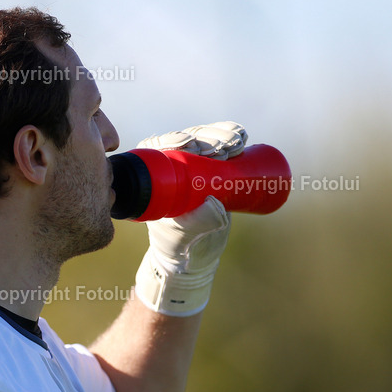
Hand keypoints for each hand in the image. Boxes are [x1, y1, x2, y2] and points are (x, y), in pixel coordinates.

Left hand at [133, 122, 246, 315]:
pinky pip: (221, 147)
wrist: (192, 257)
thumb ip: (197, 222)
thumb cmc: (179, 246)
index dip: (176, 139)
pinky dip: (232, 137)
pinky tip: (242, 135)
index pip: (159, 149)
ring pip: (205, 140)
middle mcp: (169, 166)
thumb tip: (214, 201)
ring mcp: (192, 165)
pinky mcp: (212, 168)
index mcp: (150, 178)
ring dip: (222, 135)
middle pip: (187, 140)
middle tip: (223, 148)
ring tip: (236, 143)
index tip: (194, 146)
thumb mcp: (185, 236)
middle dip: (207, 137)